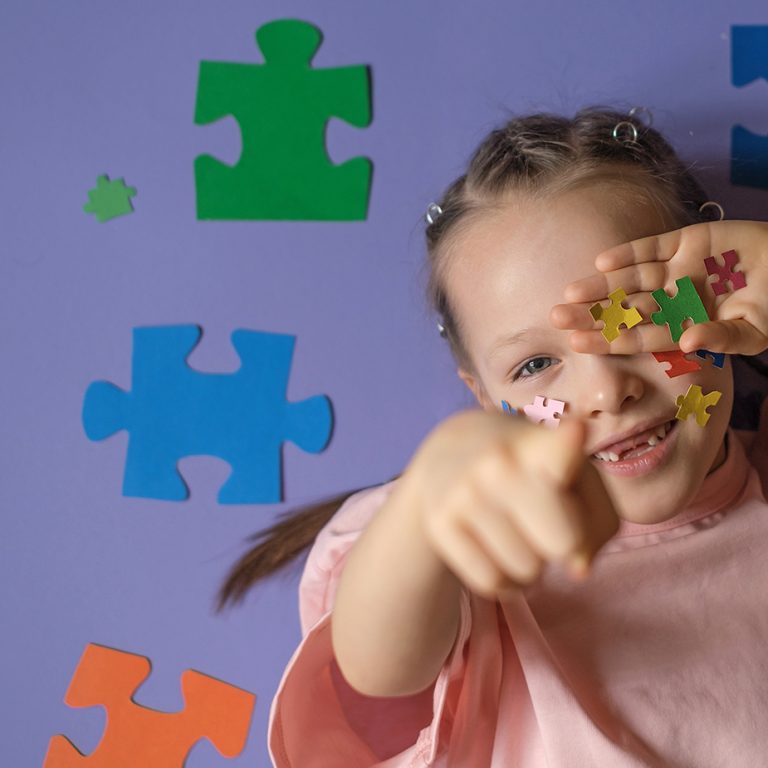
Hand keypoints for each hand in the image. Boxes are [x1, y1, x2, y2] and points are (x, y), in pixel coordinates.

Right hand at [401, 410, 618, 600]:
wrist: (449, 451)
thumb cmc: (532, 469)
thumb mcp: (576, 477)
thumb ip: (599, 523)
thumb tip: (577, 570)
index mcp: (542, 445)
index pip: (560, 446)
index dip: (570, 439)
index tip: (576, 428)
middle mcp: (500, 463)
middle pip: (562, 544)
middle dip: (559, 543)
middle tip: (542, 519)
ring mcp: (466, 492)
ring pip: (527, 571)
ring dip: (530, 565)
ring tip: (517, 533)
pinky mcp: (440, 521)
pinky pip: (491, 583)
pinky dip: (503, 581)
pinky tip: (498, 553)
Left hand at [550, 220, 767, 356]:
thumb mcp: (754, 332)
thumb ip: (721, 338)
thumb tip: (688, 343)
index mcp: (684, 326)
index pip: (638, 337)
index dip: (608, 340)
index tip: (576, 344)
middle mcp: (674, 300)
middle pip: (625, 309)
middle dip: (591, 314)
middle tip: (556, 318)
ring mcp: (679, 270)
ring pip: (631, 279)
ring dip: (601, 285)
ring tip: (570, 292)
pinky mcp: (688, 241)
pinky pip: (652, 247)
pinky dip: (629, 253)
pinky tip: (602, 262)